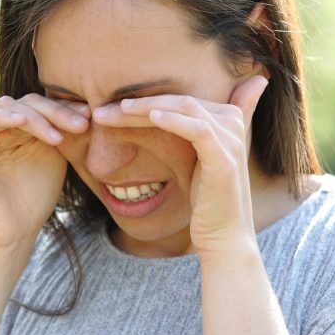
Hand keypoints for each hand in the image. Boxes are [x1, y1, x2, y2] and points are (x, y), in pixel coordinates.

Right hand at [0, 93, 89, 250]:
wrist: (11, 234)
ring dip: (35, 117)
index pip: (42, 105)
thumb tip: (87, 106)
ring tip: (58, 136)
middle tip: (81, 124)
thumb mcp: (56, 158)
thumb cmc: (33, 200)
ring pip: (7, 106)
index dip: (65, 107)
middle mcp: (0, 127)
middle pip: (27, 102)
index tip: (91, 115)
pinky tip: (22, 122)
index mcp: (20, 128)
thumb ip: (61, 131)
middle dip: (55, 112)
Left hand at [91, 75, 268, 254]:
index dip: (145, 98)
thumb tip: (177, 117)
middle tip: (101, 110)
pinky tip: (151, 118)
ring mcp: (230, 141)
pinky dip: (174, 120)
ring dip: (147, 107)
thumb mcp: (196, 160)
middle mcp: (233, 123)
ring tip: (117, 110)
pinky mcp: (224, 160)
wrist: (223, 236)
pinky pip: (198, 130)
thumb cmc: (205, 200)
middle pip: (180, 100)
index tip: (109, 108)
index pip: (179, 99)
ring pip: (185, 108)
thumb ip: (191, 132)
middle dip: (139, 102)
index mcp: (227, 119)